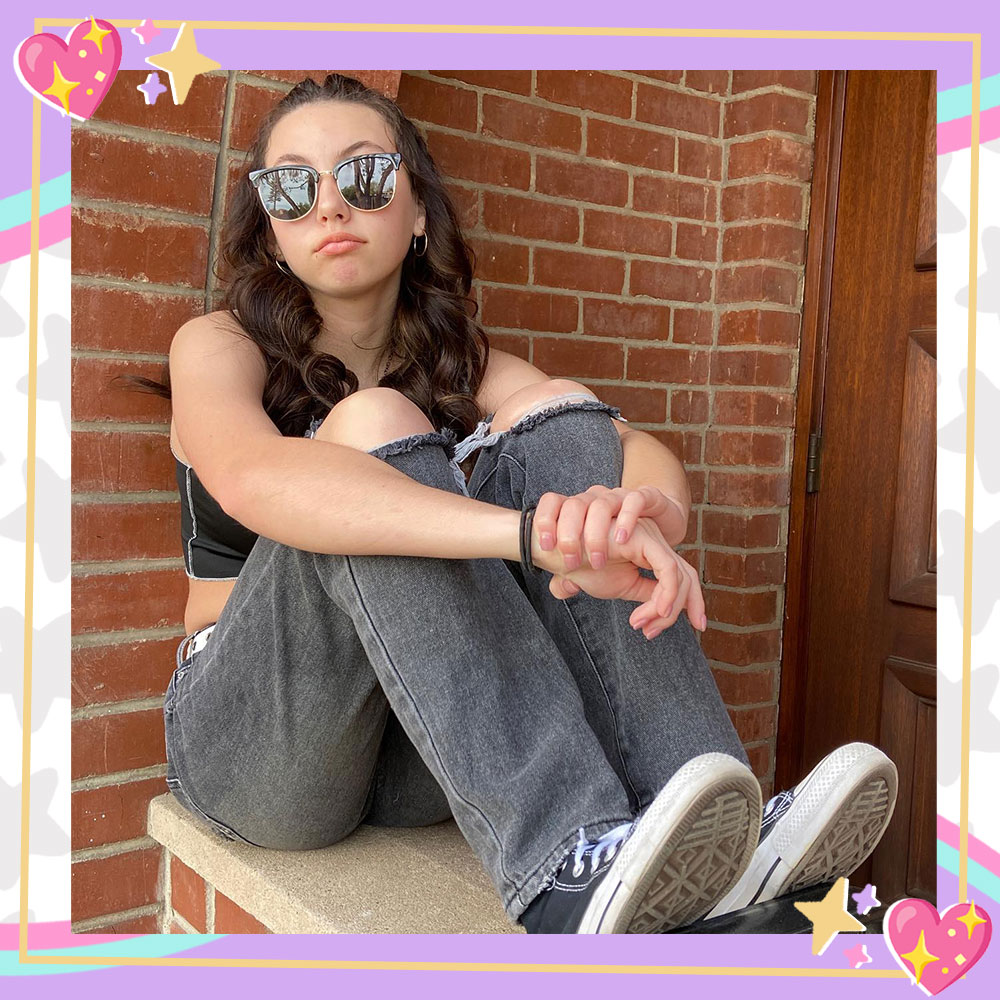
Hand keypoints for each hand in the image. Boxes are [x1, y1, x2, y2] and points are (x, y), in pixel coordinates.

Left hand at [532, 485, 683, 570]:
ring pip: (601, 505)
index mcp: (579, 509)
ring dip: (595, 534)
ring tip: (596, 561)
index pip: (552, 502)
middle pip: (573, 506)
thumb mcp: (599, 565)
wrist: (663, 526)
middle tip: (572, 564)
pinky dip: (628, 518)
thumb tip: (565, 588)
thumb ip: (579, 576)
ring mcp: (621, 497)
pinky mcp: (648, 497)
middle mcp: (597, 499)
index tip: (544, 546)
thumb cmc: (624, 547)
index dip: (544, 520)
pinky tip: (621, 540)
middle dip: (569, 536)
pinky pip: (636, 500)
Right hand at [533, 515, 707, 637]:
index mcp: (650, 551)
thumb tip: (664, 611)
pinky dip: (666, 594)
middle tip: (652, 633)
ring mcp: (650, 537)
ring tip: (639, 623)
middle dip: (684, 609)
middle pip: (687, 577)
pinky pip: (667, 569)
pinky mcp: (643, 538)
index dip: (693, 602)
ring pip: (678, 577)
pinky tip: (654, 611)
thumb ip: (645, 593)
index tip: (696, 626)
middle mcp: (654, 541)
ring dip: (664, 608)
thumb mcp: (620, 585)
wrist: (556, 552)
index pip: (682, 577)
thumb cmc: (583, 565)